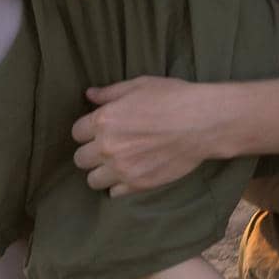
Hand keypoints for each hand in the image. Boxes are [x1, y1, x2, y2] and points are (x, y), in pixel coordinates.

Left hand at [71, 77, 212, 196]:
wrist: (203, 122)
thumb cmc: (173, 98)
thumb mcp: (140, 86)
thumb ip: (110, 93)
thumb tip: (89, 95)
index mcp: (104, 120)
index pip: (76, 133)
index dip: (87, 130)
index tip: (98, 130)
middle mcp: (107, 147)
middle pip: (80, 159)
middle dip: (91, 152)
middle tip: (106, 148)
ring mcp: (122, 169)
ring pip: (93, 180)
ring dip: (101, 172)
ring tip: (115, 165)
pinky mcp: (138, 185)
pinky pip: (114, 193)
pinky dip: (119, 186)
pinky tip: (130, 174)